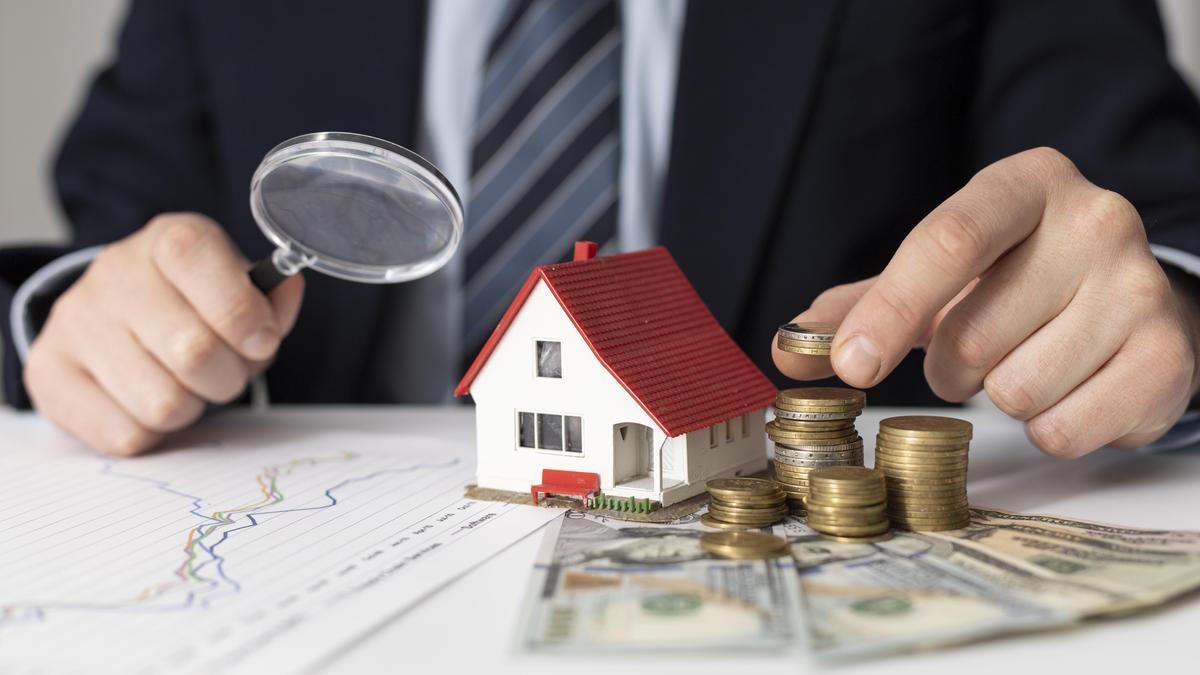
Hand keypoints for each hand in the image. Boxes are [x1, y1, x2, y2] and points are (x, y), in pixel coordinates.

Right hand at [24, 213, 304, 454]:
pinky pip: (125, 434)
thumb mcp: (241, 292)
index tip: (262, 341)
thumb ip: (271, 301)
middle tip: (224, 373)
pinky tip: (148, 401)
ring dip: (190, 408)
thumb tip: (287, 290)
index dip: (243, 312)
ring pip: (162, 403)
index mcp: (169, 241)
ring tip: (184, 385)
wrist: (118, 318)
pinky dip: (153, 433)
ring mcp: (75, 322)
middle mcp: (115, 273)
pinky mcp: (49, 373)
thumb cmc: (196, 308)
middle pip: (194, 352)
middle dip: (228, 378)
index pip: (197, 258)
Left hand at [773, 147, 1199, 457]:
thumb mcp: (938, 277)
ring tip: (1030, 361)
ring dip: (1000, 397)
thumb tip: (786, 348)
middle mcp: (1096, 220)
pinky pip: (1063, 429)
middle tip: (976, 351)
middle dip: (950, 367)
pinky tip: (1071, 389)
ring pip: (1015, 391)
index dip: (888, 311)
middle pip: (970, 337)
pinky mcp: (1169, 357)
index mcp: (1026, 184)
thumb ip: (859, 307)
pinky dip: (1048, 428)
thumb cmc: (1015, 283)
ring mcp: (1140, 286)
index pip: (945, 242)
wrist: (1131, 303)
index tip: (849, 367)